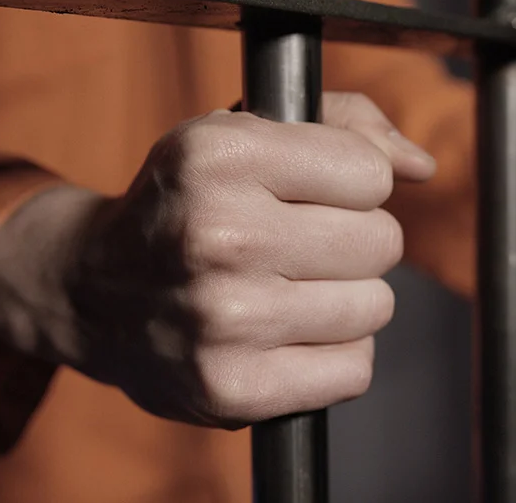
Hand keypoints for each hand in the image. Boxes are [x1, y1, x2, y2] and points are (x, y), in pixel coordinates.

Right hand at [0, 92, 434, 429]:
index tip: (313, 194)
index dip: (353, 184)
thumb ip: (346, 126)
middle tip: (300, 246)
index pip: (371, 174)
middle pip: (382, 242)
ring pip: (376, 307)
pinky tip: (290, 335)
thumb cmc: (190, 203)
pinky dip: (336, 354)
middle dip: (354, 241)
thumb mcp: (245, 132)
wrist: (93, 290)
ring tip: (289, 289)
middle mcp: (218, 234)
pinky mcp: (233, 389)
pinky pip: (354, 370)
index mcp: (220, 155)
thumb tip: (422, 167)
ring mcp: (224, 319)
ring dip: (347, 299)